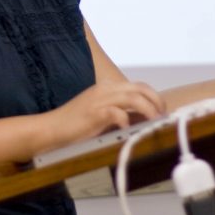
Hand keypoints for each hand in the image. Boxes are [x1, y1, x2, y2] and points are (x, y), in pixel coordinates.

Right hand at [42, 81, 165, 150]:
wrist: (51, 128)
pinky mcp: (94, 113)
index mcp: (108, 87)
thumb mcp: (101, 112)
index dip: (154, 97)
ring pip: (133, 98)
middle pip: (140, 88)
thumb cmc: (75, 123)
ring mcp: (100, 100)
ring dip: (148, 110)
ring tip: (154, 122)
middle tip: (163, 116)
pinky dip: (126, 120)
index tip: (162, 110)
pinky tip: (128, 128)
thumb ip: (119, 111)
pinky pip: (117, 112)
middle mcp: (106, 89)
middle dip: (156, 101)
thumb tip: (142, 119)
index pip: (138, 86)